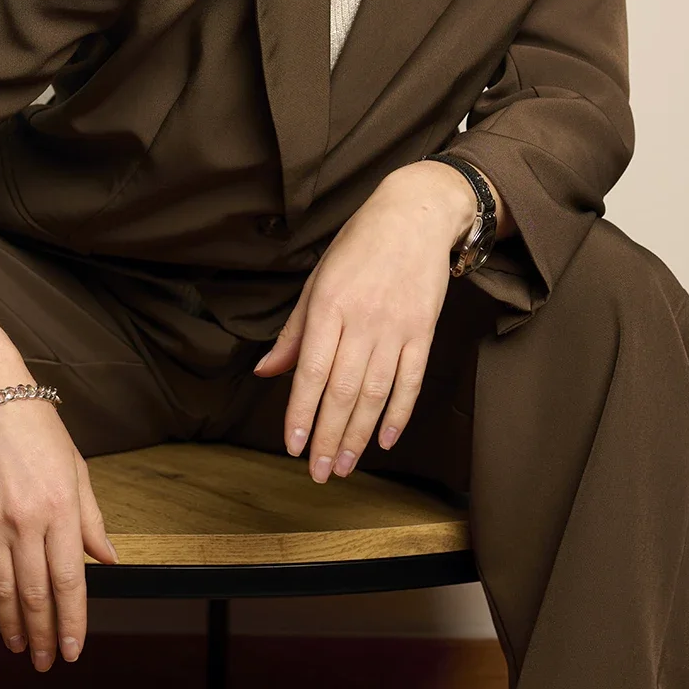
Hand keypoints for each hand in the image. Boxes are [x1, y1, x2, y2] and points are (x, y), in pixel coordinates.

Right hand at [0, 311, 117, 667]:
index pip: (71, 580)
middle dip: (44, 633)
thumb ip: (91, 519)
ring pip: (1, 589)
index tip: (73, 650)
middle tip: (47, 661)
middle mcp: (28, 521)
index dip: (73, 620)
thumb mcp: (76, 469)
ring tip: (19, 648)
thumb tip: (109, 560)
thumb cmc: (38, 429)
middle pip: (35, 593)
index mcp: (62, 509)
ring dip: (11, 625)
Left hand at [251, 162, 476, 480]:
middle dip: (328, 436)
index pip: (311, 370)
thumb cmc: (358, 245)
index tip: (293, 446)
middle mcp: (363, 319)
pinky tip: (384, 440)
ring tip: (345, 465)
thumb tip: (265, 373)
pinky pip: (411, 380)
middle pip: (342, 390)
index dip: (301, 412)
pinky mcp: (423, 331)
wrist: (416, 215)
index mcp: (329, 304)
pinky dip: (398, 413)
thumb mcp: (317, 279)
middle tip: (319, 472)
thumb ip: (294, 331)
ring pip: (375, 392)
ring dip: (358, 433)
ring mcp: (396, 327)